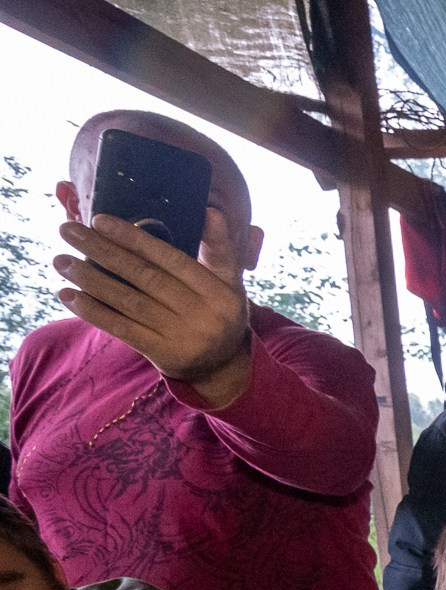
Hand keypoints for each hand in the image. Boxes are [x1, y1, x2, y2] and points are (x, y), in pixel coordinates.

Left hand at [53, 209, 252, 407]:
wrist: (224, 366)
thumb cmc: (219, 313)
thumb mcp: (229, 282)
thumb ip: (219, 249)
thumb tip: (212, 212)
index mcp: (218, 291)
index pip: (172, 259)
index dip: (135, 239)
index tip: (100, 220)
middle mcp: (202, 314)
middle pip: (145, 277)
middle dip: (103, 251)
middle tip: (68, 231)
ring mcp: (182, 337)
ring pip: (129, 302)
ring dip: (91, 280)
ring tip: (61, 261)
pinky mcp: (163, 355)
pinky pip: (123, 329)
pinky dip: (94, 312)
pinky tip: (69, 296)